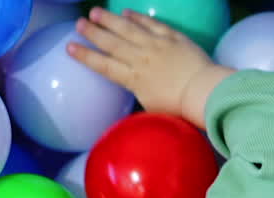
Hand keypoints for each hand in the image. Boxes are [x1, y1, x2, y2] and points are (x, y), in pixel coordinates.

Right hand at [67, 7, 234, 128]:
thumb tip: (128, 107)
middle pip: (112, 43)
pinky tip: (127, 12)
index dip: (85, 56)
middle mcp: (140, 59)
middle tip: (78, 23)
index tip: (69, 47)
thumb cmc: (179, 109)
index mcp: (133, 79)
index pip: (103, 66)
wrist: (204, 93)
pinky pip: (151, 24)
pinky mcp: (172, 38)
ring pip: (127, 28)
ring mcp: (156, 45)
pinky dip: (138, 17)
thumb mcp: (152, 111)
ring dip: (109, 19)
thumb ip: (138, 102)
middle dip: (93, 32)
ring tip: (95, 12)